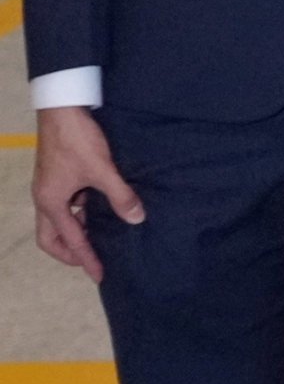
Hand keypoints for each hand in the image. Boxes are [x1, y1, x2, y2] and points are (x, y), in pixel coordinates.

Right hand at [30, 106, 141, 280]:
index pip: (69, 241)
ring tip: (102, 239)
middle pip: (51, 237)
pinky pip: (67, 205)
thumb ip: (119, 195)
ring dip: (77, 231)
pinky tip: (101, 211)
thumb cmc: (77, 140)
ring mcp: (50, 187)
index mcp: (50, 202)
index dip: (86, 259)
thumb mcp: (102, 170)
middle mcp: (45, 199)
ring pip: (60, 220)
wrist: (62, 108)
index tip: (100, 275)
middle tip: (93, 261)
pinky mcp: (58, 176)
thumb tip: (137, 219)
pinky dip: (81, 214)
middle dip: (70, 252)